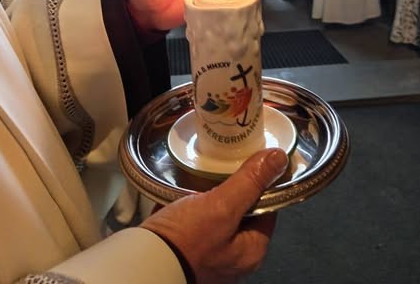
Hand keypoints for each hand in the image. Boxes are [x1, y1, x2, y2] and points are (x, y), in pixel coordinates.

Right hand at [141, 148, 287, 283]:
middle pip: (242, 208)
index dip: (263, 181)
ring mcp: (208, 250)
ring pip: (216, 210)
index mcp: (250, 250)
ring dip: (210, 191)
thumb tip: (277, 159)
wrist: (142, 261)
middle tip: (226, 160)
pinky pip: (194, 216)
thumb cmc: (184, 243)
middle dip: (234, 184)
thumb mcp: (222, 207)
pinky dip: (190, 200)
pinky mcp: (185, 244)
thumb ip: (250, 183)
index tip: (257, 159)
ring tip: (204, 168)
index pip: (268, 207)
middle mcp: (232, 255)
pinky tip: (183, 185)